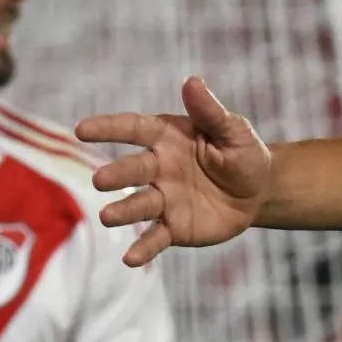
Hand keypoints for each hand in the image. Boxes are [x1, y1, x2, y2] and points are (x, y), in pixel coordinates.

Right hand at [77, 76, 271, 266]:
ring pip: (138, 204)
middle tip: (100, 180)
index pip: (134, 129)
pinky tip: (130, 259)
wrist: (259, 192)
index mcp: (168, 138)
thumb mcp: (234, 131)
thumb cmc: (242, 154)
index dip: (109, 128)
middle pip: (133, 169)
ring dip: (122, 211)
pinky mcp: (173, 227)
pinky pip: (155, 238)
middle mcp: (158, 168)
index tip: (82, 129)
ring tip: (107, 217)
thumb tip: (191, 81)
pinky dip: (142, 248)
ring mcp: (163, 199)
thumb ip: (210, 112)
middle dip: (116, 174)